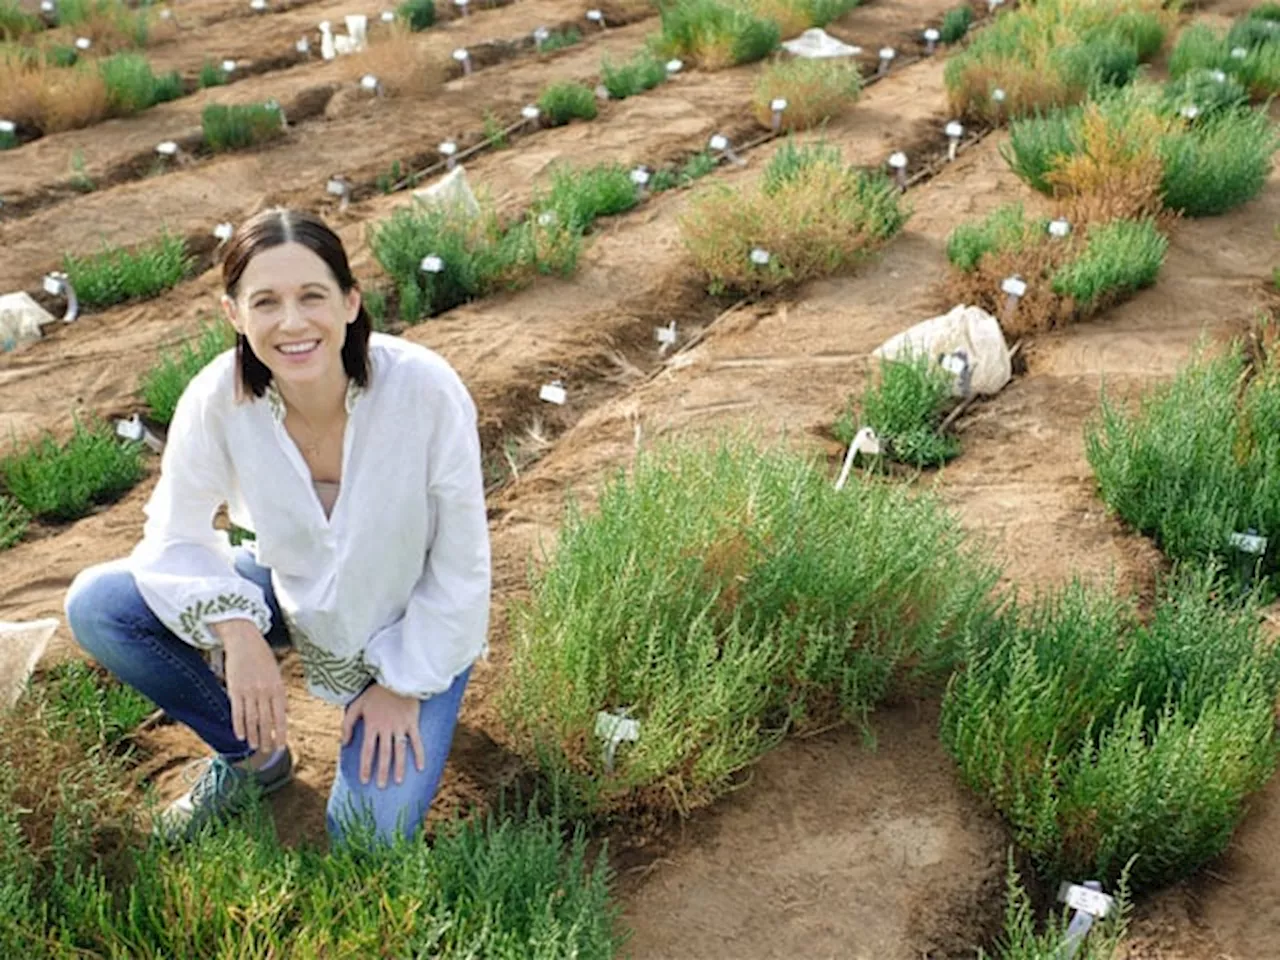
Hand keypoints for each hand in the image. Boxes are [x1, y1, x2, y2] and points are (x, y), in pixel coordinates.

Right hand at [214, 618, 287, 753]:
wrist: (244, 641)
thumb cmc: (262, 657)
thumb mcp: (276, 674)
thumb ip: (279, 694)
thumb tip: (284, 713)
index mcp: (278, 688)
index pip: (281, 716)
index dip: (280, 733)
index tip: (281, 746)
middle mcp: (265, 692)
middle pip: (266, 721)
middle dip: (267, 738)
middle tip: (267, 751)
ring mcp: (249, 692)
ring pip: (252, 720)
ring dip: (253, 735)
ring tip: (255, 747)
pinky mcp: (235, 690)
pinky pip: (237, 712)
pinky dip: (239, 726)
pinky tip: (240, 736)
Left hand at [341, 683, 424, 788]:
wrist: (397, 677)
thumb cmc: (375, 692)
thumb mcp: (356, 704)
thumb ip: (347, 724)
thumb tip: (343, 744)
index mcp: (372, 725)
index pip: (368, 750)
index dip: (366, 766)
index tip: (364, 780)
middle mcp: (386, 728)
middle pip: (384, 754)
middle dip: (382, 771)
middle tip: (381, 786)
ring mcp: (401, 726)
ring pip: (400, 750)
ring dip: (399, 767)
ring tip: (398, 781)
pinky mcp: (412, 722)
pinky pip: (417, 741)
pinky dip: (419, 754)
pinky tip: (420, 768)